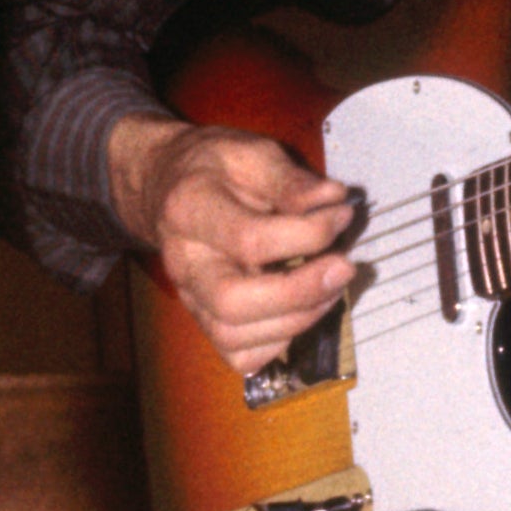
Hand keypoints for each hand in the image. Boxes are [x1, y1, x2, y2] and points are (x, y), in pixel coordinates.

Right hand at [108, 114, 357, 373]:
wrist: (167, 186)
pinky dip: (279, 343)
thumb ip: (290, 179)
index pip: (249, 239)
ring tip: (331, 286)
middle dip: (300, 293)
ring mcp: (191, 298)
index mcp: (190, 210)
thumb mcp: (249, 153)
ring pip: (236, 338)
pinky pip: (240, 357)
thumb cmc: (213, 170)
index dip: (308, 233)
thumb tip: (333, 200)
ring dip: (298, 320)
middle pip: (233, 303)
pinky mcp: (205, 321)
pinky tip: (302, 310)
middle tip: (343, 267)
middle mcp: (185, 263)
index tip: (341, 215)